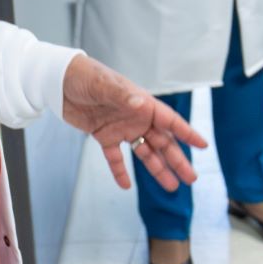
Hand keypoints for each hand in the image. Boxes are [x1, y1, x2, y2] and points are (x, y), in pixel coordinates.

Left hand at [59, 53, 205, 191]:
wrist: (60, 80)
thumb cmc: (86, 76)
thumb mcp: (105, 85)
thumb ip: (123, 96)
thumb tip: (142, 105)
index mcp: (143, 104)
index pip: (170, 121)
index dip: (187, 134)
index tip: (202, 146)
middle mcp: (137, 118)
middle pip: (162, 143)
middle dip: (177, 160)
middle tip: (191, 178)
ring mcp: (121, 128)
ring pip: (145, 153)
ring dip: (157, 169)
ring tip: (171, 187)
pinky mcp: (103, 136)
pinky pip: (115, 158)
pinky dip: (120, 171)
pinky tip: (126, 186)